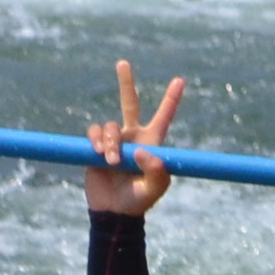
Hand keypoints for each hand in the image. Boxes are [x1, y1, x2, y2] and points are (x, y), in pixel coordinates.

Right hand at [85, 61, 182, 218]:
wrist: (114, 211)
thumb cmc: (139, 200)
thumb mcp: (156, 188)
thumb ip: (156, 170)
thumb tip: (140, 151)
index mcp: (151, 142)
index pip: (163, 116)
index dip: (171, 99)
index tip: (180, 80)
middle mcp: (132, 136)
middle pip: (129, 102)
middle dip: (126, 82)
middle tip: (123, 63)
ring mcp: (113, 140)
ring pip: (110, 126)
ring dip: (111, 142)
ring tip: (112, 161)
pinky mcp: (95, 147)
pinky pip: (94, 133)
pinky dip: (97, 140)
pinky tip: (99, 153)